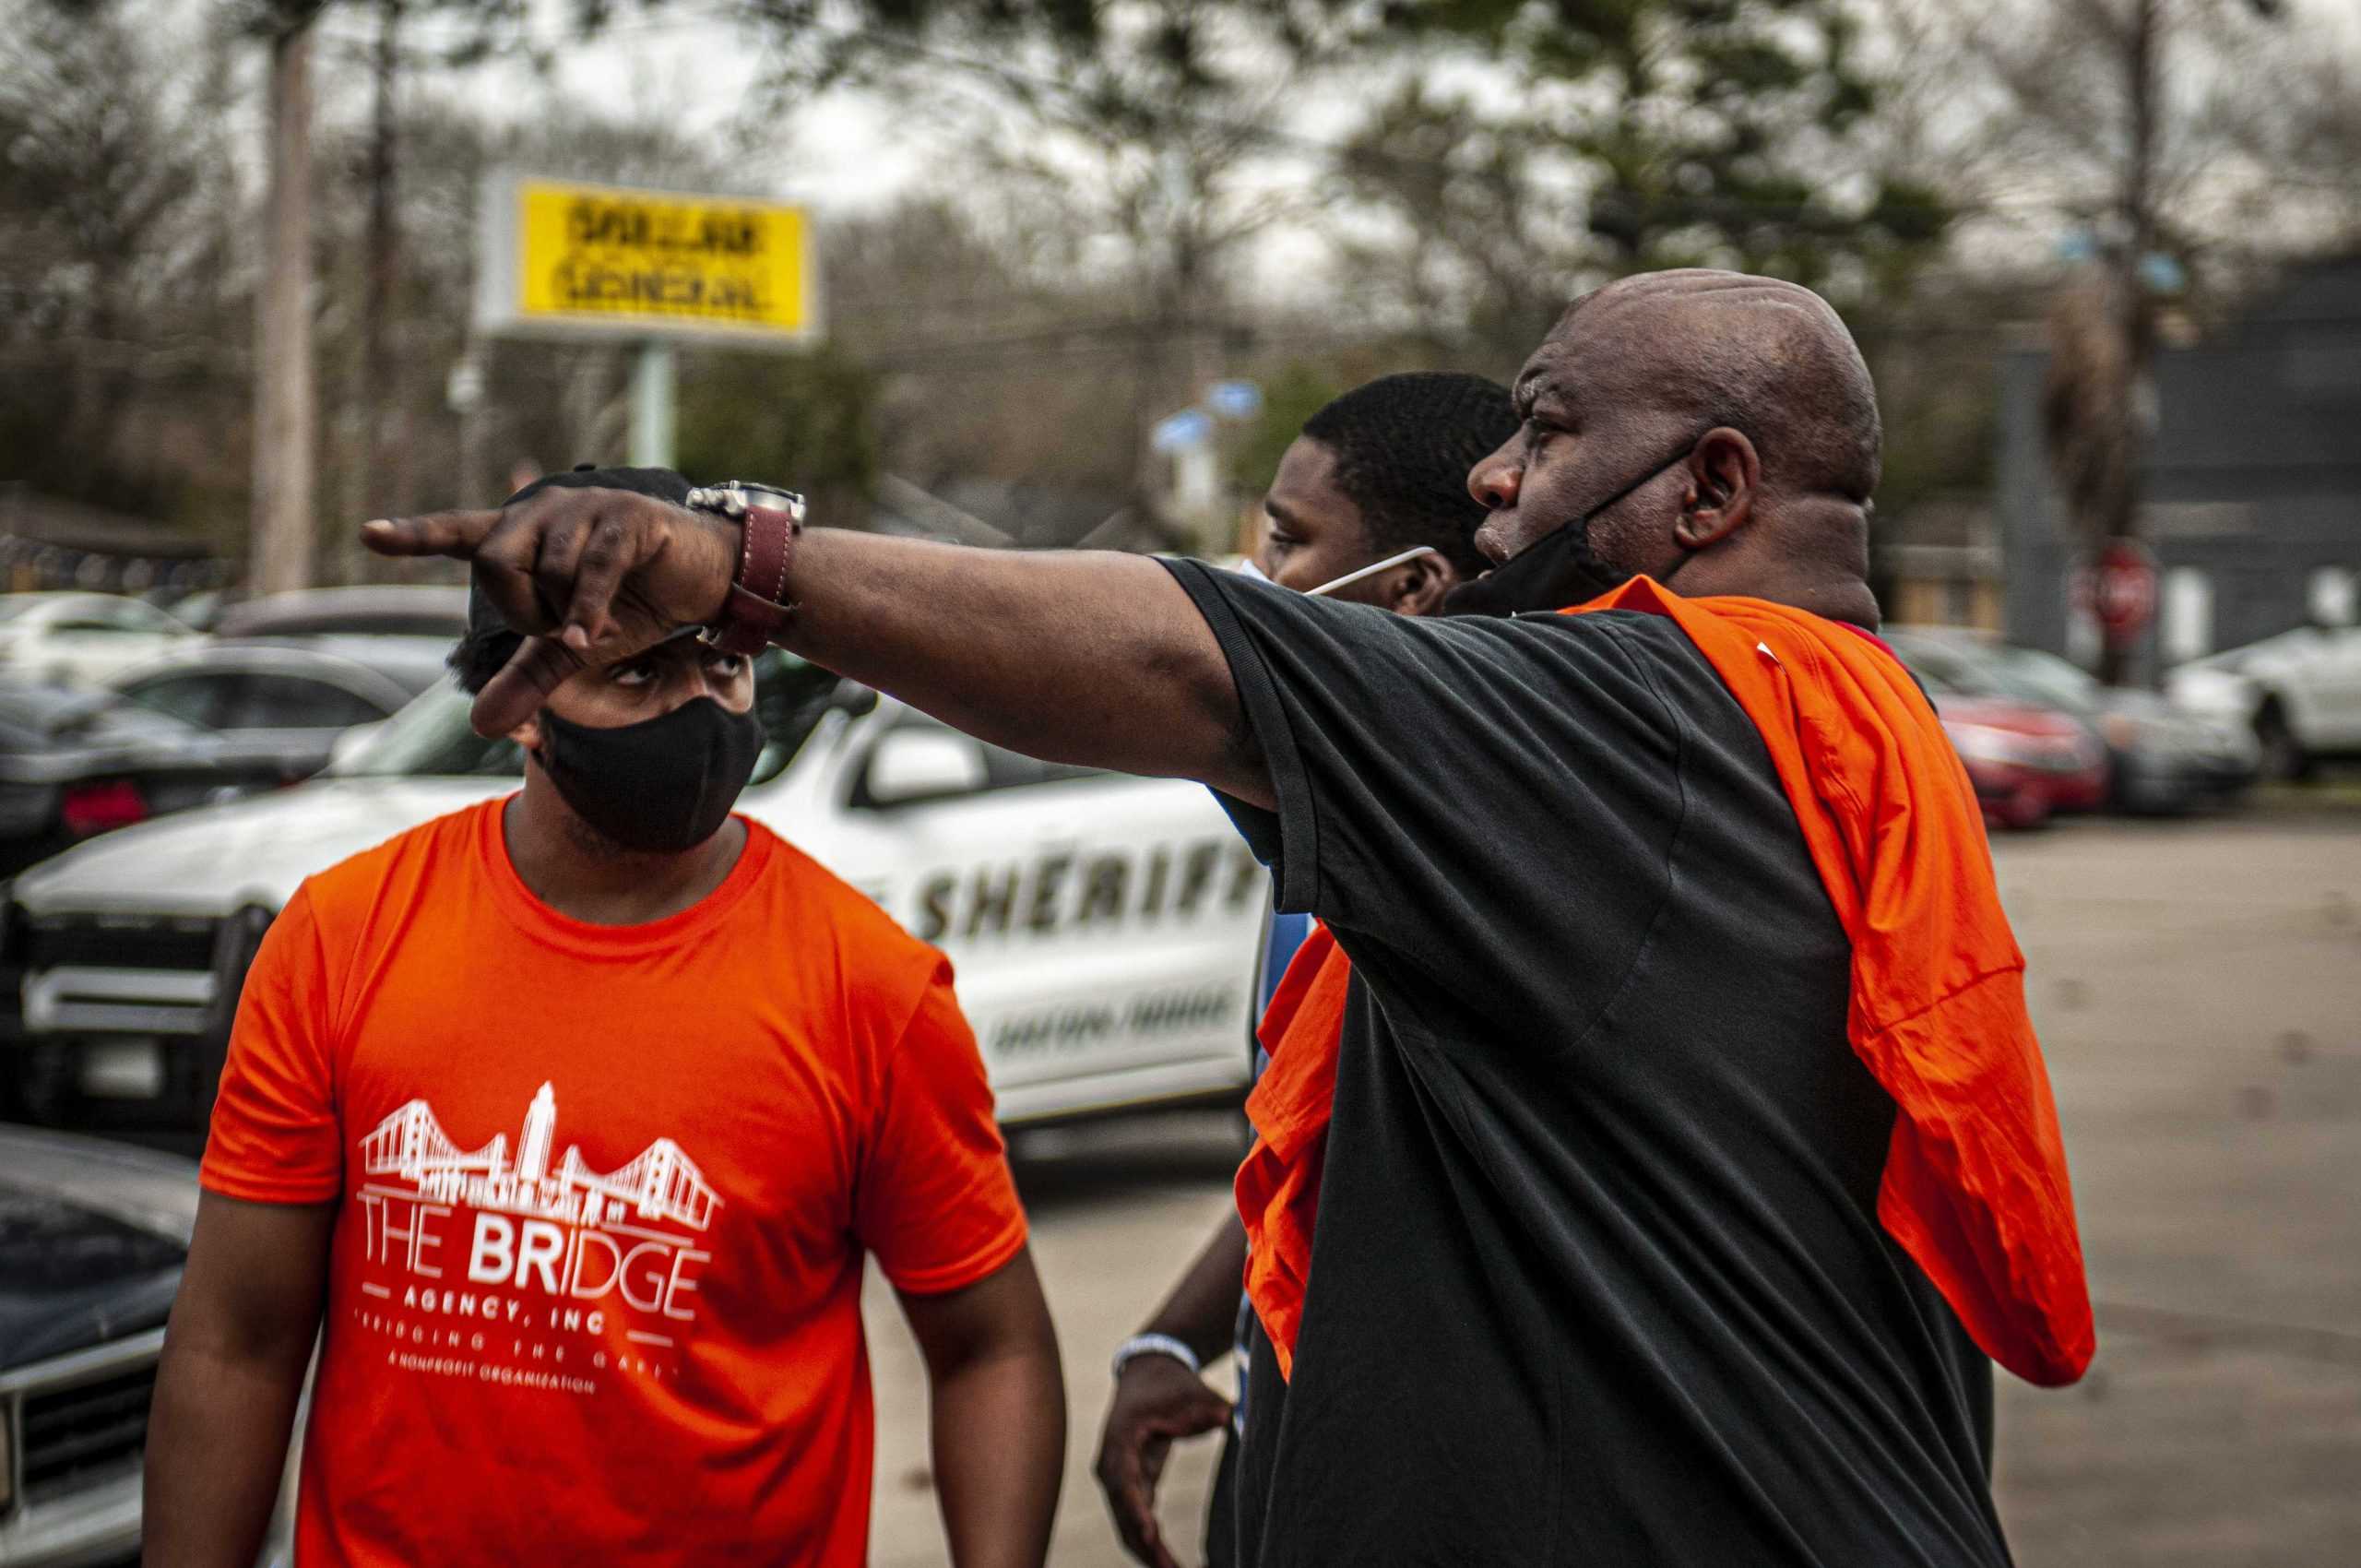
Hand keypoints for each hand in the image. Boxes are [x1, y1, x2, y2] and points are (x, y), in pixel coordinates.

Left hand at [359, 487, 739, 734]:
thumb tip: (479, 725)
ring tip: (602, 621)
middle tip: (562, 627)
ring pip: (543, 572)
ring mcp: (585, 509)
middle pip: (493, 563)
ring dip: (569, 615)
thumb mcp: (575, 646)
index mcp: (526, 533)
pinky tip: (597, 636)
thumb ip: (528, 676)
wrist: (708, 580)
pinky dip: (587, 613)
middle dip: (522, 611)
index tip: (368, 534)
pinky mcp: (624, 518)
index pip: (460, 532)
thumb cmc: (637, 603)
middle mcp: (546, 511)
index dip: (414, 535)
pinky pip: (587, 572)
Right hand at [1094, 1353, 1232, 1567]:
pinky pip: (1137, 1521)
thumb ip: (1212, 1407)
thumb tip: (1230, 1418)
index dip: (1136, 1508)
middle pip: (1123, 1511)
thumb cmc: (1172, 1383)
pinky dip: (1150, 1543)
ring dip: (1148, 1552)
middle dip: (1145, 1545)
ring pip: (1127, 1523)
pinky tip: (1169, 1564)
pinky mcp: (1130, 1486)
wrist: (1149, 1373)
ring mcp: (1118, 1477)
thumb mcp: (1194, 1392)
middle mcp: (1112, 1462)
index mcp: (1122, 1436)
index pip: (1124, 1479)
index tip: (1151, 1533)